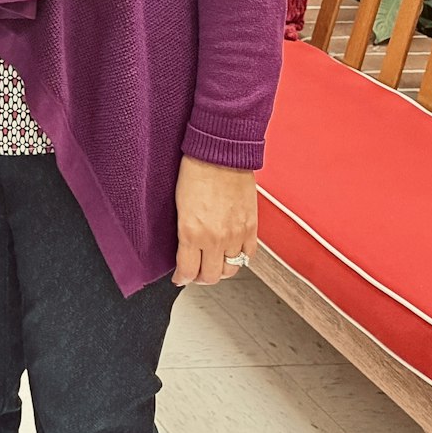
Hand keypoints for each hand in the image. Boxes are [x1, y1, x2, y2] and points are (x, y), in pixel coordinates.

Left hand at [172, 155, 257, 286]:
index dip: (182, 278)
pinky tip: (233, 253)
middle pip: (211, 276)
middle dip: (200, 278)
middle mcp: (215, 238)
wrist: (220, 154)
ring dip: (221, 270)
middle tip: (196, 273)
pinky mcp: (251, 227)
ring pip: (231, 270)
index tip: (179, 278)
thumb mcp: (179, 205)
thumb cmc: (195, 171)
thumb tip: (184, 247)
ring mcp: (235, 235)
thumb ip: (184, 230)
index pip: (187, 270)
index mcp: (191, 232)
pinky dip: (240, 258)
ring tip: (214, 264)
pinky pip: (249, 255)